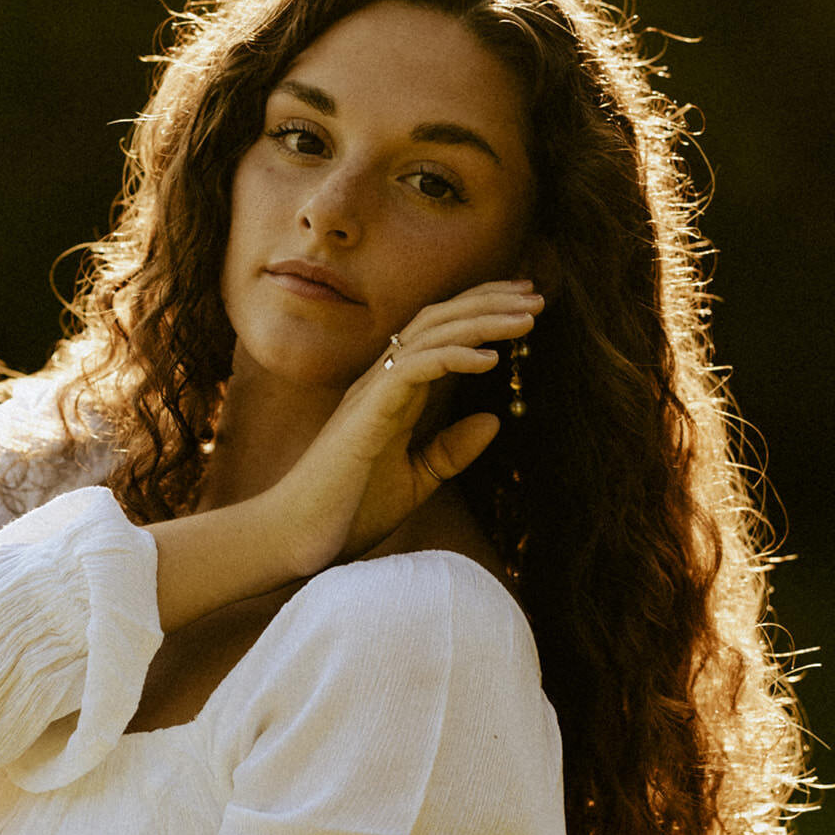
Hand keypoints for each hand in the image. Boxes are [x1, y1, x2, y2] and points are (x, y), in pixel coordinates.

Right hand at [270, 279, 542, 575]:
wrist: (296, 539)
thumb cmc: (346, 511)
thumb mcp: (414, 480)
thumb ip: (450, 450)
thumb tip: (494, 420)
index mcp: (392, 393)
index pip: (438, 334)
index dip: (480, 313)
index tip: (523, 306)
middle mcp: (381, 382)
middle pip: (438, 321)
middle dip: (490, 303)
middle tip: (537, 295)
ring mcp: (372, 393)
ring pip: (431, 335)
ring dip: (483, 321)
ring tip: (528, 317)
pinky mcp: (368, 413)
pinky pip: (416, 368)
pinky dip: (455, 356)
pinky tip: (491, 359)